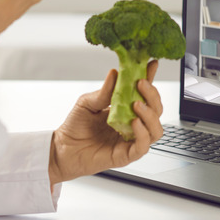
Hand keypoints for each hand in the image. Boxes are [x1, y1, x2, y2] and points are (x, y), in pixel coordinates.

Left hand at [48, 60, 163, 184]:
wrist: (63, 148)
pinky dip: (142, 133)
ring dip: (151, 115)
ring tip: (137, 104)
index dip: (150, 79)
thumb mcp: (87, 102)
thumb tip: (115, 73)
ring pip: (156, 130)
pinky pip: (143, 146)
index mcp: (125, 110)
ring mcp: (131, 140)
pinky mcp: (126, 155)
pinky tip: (134, 123)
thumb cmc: (75, 127)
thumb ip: (104, 91)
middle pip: (156, 111)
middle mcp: (132, 124)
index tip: (151, 64)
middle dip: (152, 96)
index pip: (144, 94)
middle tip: (141, 84)